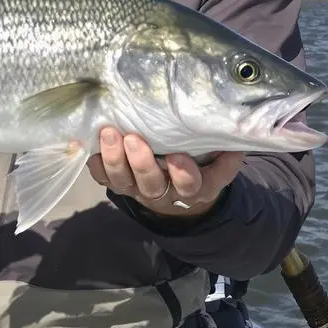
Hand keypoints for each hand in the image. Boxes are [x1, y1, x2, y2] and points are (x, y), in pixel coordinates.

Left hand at [87, 127, 243, 216]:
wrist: (180, 197)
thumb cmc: (202, 168)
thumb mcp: (220, 164)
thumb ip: (227, 153)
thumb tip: (237, 130)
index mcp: (193, 188)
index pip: (189, 185)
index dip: (183, 173)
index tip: (178, 156)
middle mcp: (163, 192)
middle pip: (150, 183)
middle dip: (141, 162)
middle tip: (134, 139)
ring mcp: (137, 190)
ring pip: (123, 180)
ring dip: (114, 159)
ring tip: (109, 134)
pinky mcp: (118, 183)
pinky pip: (103, 178)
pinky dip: (96, 164)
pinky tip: (89, 145)